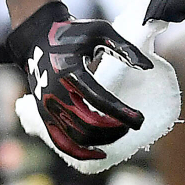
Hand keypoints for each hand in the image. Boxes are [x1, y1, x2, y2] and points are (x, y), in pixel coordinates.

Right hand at [0, 2, 152, 160]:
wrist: (36, 37)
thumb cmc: (73, 32)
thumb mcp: (100, 31)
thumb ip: (124, 48)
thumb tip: (148, 67)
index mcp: (70, 72)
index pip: (100, 101)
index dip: (122, 114)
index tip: (140, 120)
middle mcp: (56, 93)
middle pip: (89, 124)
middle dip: (115, 130)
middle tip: (134, 124)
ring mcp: (48, 107)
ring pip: (78, 136)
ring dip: (103, 140)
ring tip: (121, 132)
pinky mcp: (44, 115)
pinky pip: (61, 141)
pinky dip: (80, 152)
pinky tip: (100, 153)